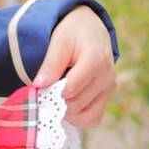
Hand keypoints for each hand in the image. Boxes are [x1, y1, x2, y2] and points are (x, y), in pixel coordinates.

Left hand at [33, 5, 116, 128]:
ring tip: (58, 94)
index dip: (51, 91)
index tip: (41, 84)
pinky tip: (68, 102)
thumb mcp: (59, 42)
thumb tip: (39, 86)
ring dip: (67, 111)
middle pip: (75, 105)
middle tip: (48, 88)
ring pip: (85, 117)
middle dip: (57, 101)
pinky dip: (78, 117)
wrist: (91, 29)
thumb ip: (50, 64)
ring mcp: (109, 89)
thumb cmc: (73, 34)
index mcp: (95, 61)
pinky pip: (93, 119)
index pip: (69, 90)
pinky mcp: (107, 97)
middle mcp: (107, 78)